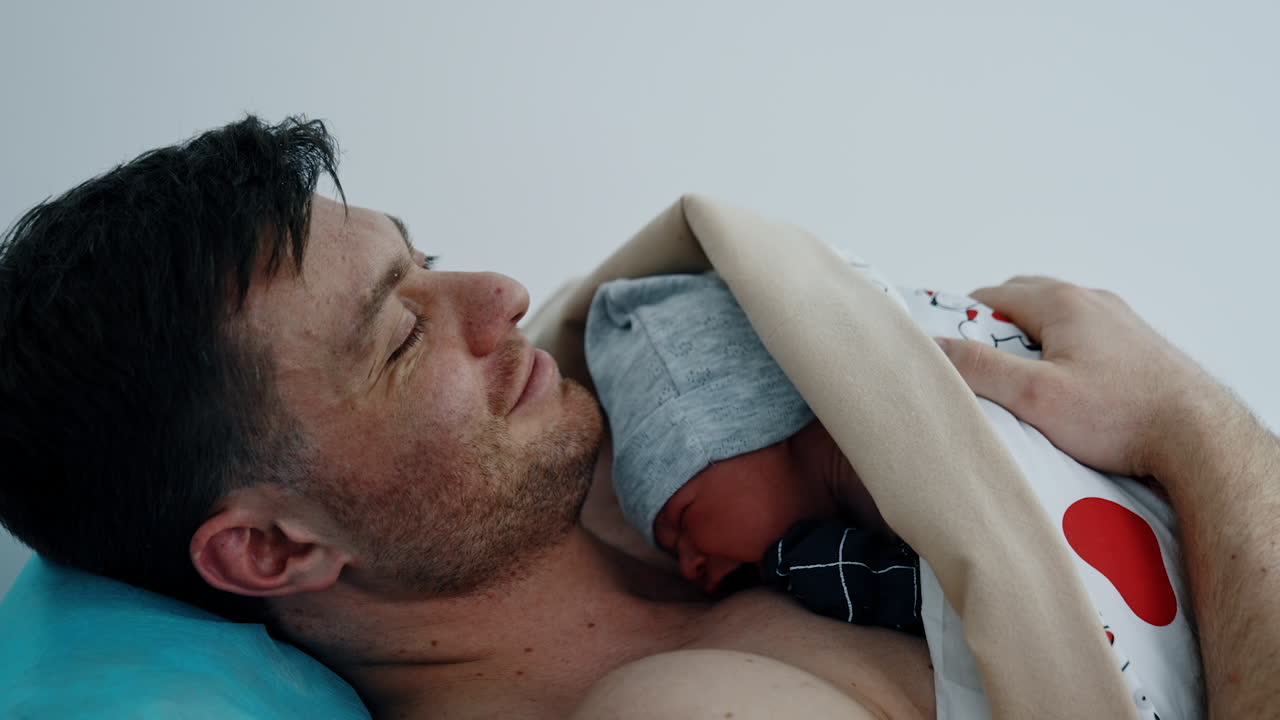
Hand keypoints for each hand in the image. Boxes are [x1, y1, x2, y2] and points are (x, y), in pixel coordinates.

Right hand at [933, 275, 1218, 478]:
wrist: (1199, 437)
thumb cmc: (1120, 416)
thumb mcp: (1034, 396)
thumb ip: (979, 368)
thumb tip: (932, 347)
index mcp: (1061, 302)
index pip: (989, 296)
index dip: (961, 323)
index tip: (951, 354)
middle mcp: (1092, 301)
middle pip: (1023, 301)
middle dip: (994, 330)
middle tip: (983, 372)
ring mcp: (1119, 321)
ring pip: (1056, 320)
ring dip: (1031, 342)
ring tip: (1024, 385)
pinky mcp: (1138, 346)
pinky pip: (1085, 337)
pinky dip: (1063, 353)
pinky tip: (1067, 390)